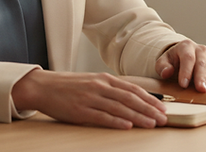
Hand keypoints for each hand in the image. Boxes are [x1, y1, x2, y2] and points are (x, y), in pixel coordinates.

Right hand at [11, 70, 167, 128]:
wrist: (42, 86)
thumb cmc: (68, 86)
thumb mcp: (91, 82)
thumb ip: (109, 89)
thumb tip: (130, 99)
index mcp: (104, 79)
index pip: (133, 89)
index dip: (150, 99)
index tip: (163, 108)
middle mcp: (100, 87)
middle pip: (130, 99)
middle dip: (149, 109)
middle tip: (163, 119)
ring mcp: (90, 98)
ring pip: (120, 108)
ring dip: (138, 117)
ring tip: (152, 124)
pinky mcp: (80, 111)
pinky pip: (102, 117)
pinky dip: (116, 121)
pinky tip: (128, 126)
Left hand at [155, 39, 205, 91]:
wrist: (182, 56)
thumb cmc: (172, 61)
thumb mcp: (163, 61)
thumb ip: (162, 66)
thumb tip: (167, 72)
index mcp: (186, 46)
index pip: (187, 58)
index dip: (186, 71)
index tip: (183, 84)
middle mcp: (200, 50)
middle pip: (201, 63)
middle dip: (201, 77)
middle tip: (200, 89)